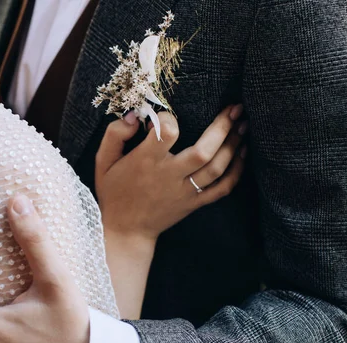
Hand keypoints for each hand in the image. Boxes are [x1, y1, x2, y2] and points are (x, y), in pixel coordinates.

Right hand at [96, 104, 246, 243]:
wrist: (126, 231)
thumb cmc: (114, 192)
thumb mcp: (103, 162)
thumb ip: (114, 134)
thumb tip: (135, 115)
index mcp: (145, 162)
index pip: (166, 133)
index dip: (169, 118)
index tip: (167, 115)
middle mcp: (169, 176)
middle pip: (203, 151)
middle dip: (223, 127)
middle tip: (235, 107)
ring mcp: (185, 192)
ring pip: (217, 168)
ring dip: (234, 144)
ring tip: (243, 124)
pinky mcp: (195, 203)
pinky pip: (222, 188)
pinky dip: (236, 171)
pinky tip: (242, 153)